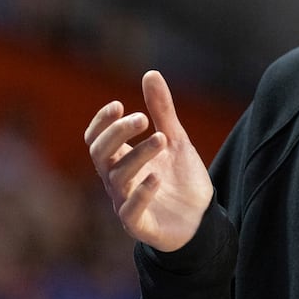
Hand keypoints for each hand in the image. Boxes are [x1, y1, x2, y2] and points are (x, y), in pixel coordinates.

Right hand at [85, 70, 213, 251]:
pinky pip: (132, 212)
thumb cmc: (180, 178)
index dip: (102, 123)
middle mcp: (117, 181)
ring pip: (119, 178)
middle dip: (116, 135)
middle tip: (141, 118)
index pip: (96, 140)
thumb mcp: (174, 139)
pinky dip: (142, 193)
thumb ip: (162, 110)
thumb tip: (150, 73)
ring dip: (138, 155)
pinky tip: (156, 177)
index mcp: (120, 160)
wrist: (201, 219)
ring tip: (161, 138)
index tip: (118, 105)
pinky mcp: (140, 226)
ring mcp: (126, 203)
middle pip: (101, 155)